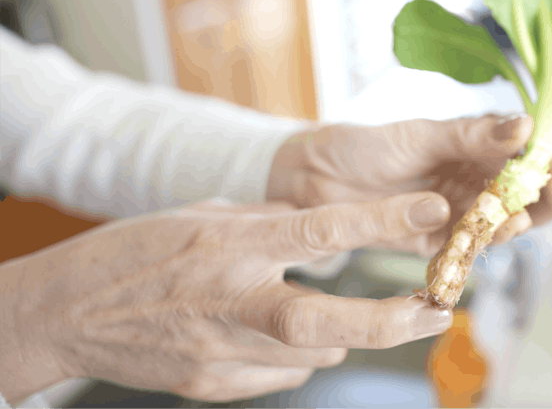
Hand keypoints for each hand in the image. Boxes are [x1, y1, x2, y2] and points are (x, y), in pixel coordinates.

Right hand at [0, 196, 452, 404]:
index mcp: (228, 244)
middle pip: (326, 322)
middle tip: (438, 311)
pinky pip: (281, 374)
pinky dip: (296, 354)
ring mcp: (219, 352)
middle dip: (392, 321)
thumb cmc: (134, 253)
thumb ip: (269, 224)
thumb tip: (324, 233)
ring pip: (313, 353)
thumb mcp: (203, 216)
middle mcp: (228, 300)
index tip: (435, 214)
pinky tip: (274, 334)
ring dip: (339, 333)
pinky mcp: (212, 385)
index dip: (383, 222)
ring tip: (337, 315)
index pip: (320, 230)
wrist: (64, 314)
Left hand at [266, 113, 551, 256]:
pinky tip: (511, 223)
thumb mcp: (421, 134)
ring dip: (540, 208)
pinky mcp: (448, 244)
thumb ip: (473, 135)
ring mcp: (468, 213)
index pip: (543, 146)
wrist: (313, 181)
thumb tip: (527, 126)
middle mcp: (484, 179)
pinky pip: (484, 245)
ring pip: (522, 217)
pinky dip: (501, 236)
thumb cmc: (366, 146)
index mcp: (484, 145)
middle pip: (543, 188)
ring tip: (546, 190)